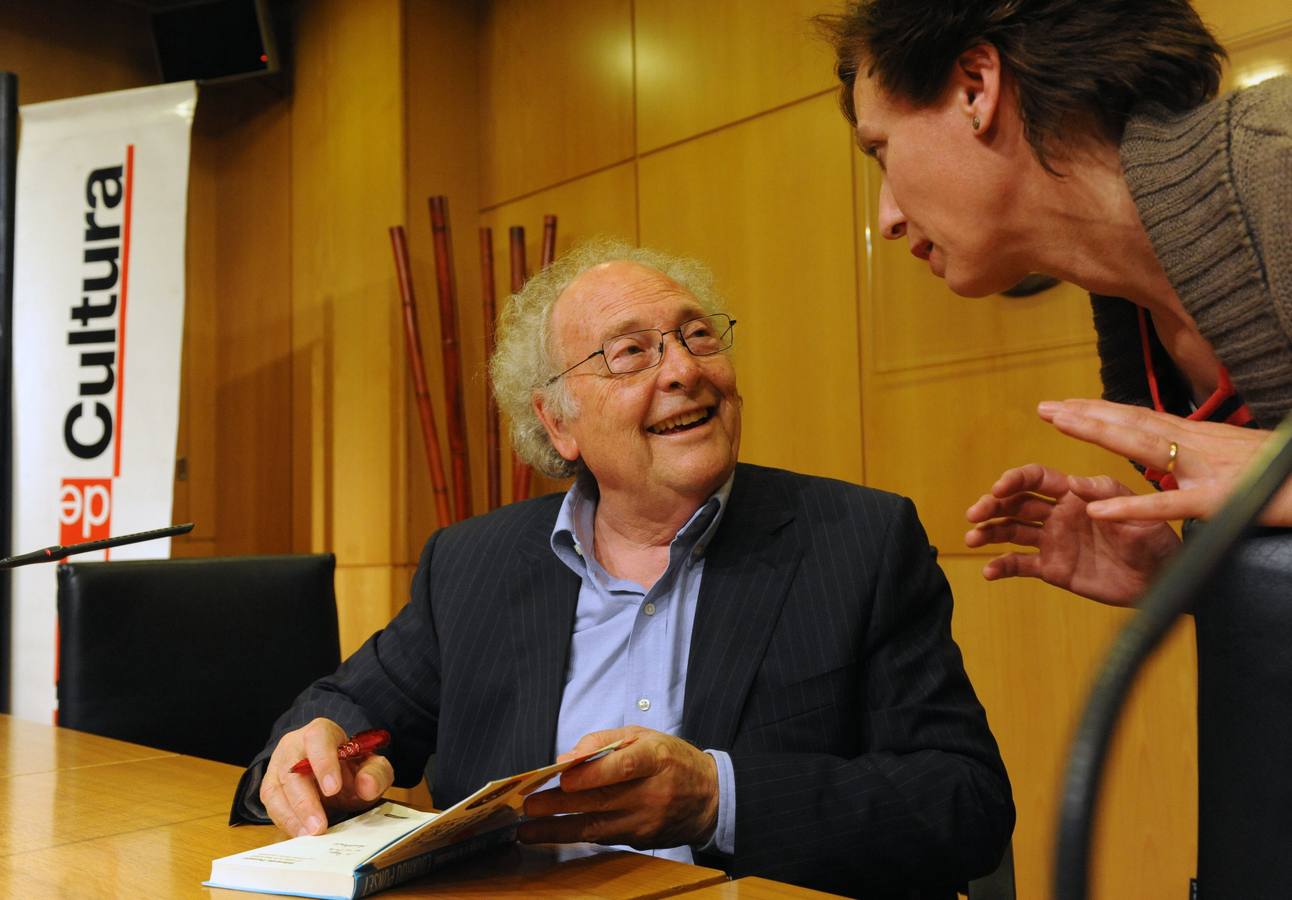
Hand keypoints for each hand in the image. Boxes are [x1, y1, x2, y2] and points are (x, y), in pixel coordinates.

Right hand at [260, 717, 393, 836]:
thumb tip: (367, 785)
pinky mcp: (271, 787)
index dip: (323, 763)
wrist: (334, 774)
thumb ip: (376, 773)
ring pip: (276, 789)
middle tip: (319, 826)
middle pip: (291, 769)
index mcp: (321, 733)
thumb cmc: (352, 768)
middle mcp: (294, 746)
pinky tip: (300, 834)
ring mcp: (278, 766)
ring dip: (292, 815)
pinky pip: (271, 805)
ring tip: (309, 835)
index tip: (333, 789)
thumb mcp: (373, 767)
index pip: (317, 739)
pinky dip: (285, 822)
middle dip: (305, 801)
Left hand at [518, 725, 717, 849]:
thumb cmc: (672, 760)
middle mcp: (653, 792)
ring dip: (559, 829)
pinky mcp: (643, 840)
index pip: (623, 767)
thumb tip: (569, 757)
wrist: (710, 797)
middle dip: (561, 805)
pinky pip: (605, 838)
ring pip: (598, 827)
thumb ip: (604, 740)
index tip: (563, 778)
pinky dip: (578, 835)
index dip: (593, 775)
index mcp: (655, 758)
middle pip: (602, 800)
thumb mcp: (644, 735)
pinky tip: (553, 834)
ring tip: (528, 830)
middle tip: (529, 806)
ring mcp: (648, 820)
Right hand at [965, 463, 1179, 605]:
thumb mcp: (1138, 514)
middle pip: (1015, 504)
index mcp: (1076, 495)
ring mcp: (1053, 541)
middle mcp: (1058, 515)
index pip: (1037, 479)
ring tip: (972, 539)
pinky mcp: (1053, 568)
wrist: (1162, 580)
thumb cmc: (1156, 541)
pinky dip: (1002, 566)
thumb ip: (1107, 497)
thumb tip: (1073, 482)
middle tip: (974, 514)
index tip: (998, 488)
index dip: (1014, 480)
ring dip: (988, 532)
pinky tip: (989, 571)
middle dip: (992, 505)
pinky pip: (1021, 565)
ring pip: (1011, 531)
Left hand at [1038, 398, 1291, 524]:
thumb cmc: (1286, 473)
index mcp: (1200, 438)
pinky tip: (1099, 511)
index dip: (1102, 411)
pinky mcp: (1220, 502)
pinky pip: (1168, 506)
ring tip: (1060, 425)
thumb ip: (1203, 456)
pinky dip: (1132, 508)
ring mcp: (1206, 470)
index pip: (1141, 420)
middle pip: (1132, 424)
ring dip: (1099, 434)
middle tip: (1044, 408)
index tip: (1066, 405)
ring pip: (1143, 447)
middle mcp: (1198, 444)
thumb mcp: (1237, 459)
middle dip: (1086, 414)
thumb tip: (1180, 455)